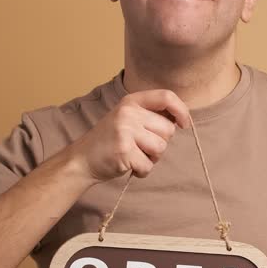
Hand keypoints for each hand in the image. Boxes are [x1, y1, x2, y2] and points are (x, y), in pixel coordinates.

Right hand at [68, 89, 192, 183]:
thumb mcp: (127, 118)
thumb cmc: (110, 140)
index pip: (166, 97)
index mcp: (131, 101)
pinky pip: (149, 165)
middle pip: (168, 130)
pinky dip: (142, 171)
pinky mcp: (124, 152)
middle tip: (140, 147)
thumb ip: (150, 115)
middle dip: (160, 143)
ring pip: (161, 148)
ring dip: (151, 158)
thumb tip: (181, 118)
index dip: (181, 111)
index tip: (185, 124)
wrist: (81, 160)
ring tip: (134, 155)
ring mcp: (125, 131)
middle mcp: (128, 113)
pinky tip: (128, 166)